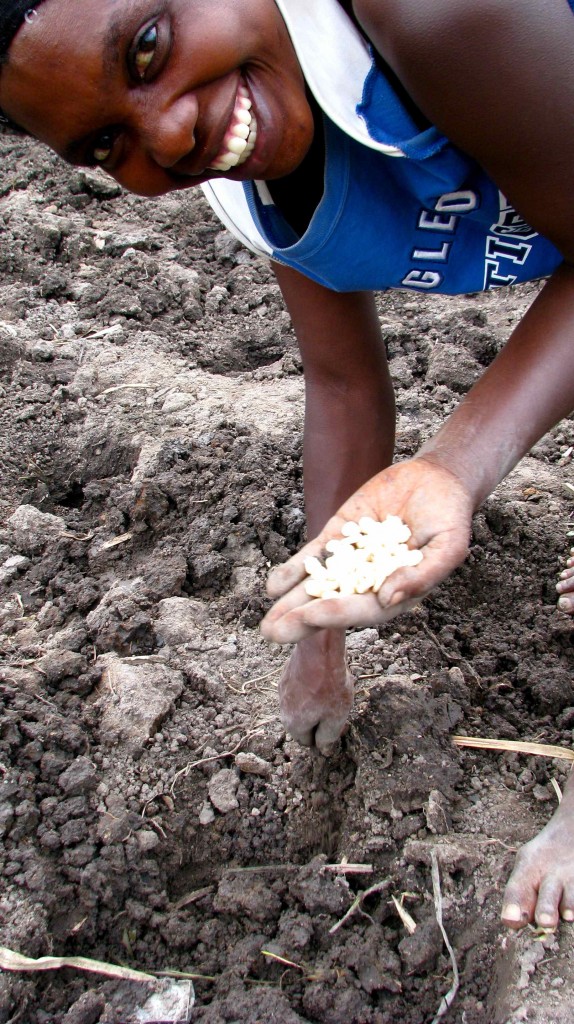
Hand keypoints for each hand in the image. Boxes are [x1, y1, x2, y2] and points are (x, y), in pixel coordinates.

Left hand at [261, 457, 473, 642]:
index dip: (336, 612)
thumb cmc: (449, 517)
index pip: (363, 609)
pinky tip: (273, 585)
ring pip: (317, 585)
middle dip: (302, 620)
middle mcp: (370, 582)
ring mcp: (352, 560)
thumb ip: (423, 574)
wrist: (436, 480)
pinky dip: (293, 571)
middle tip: (273, 633)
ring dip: (291, 603)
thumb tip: (388, 598)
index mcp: (397, 593)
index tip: (311, 615)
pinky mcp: (340, 537)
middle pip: (333, 604)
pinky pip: (314, 557)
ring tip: (266, 623)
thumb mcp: (449, 545)